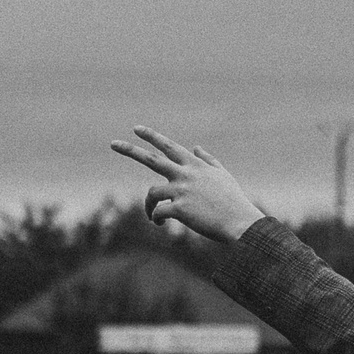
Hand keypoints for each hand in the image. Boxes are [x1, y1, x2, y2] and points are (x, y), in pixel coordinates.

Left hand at [109, 128, 267, 243]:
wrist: (240, 221)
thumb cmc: (233, 200)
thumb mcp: (222, 175)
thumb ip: (208, 160)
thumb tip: (196, 147)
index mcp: (195, 166)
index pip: (170, 146)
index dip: (152, 137)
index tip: (137, 129)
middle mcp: (186, 175)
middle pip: (153, 159)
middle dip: (131, 150)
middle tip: (113, 144)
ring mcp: (182, 191)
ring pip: (152, 192)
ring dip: (148, 204)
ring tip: (151, 214)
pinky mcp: (180, 209)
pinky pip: (159, 212)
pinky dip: (156, 217)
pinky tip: (159, 223)